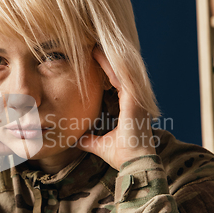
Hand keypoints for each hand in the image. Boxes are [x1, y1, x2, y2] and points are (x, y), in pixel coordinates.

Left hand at [76, 47, 155, 169]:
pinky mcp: (135, 101)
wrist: (135, 164)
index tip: (94, 62)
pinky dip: (113, 67)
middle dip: (107, 61)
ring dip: (108, 60)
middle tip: (93, 48)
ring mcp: (136, 100)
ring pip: (122, 73)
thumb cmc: (123, 156)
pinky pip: (124, 78)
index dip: (107, 72)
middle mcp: (135, 102)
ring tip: (95, 48)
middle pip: (120, 75)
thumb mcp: (100, 145)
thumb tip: (77, 140)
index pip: (117, 84)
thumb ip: (89, 140)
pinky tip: (103, 57)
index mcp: (130, 109)